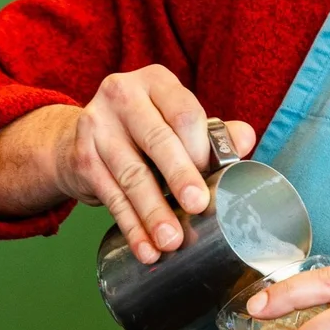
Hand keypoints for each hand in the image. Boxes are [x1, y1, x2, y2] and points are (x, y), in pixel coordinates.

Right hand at [54, 65, 254, 263]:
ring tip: (172, 240)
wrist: (82, 137)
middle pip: (158, 140)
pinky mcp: (83, 158)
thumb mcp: (177, 122)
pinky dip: (131, 227)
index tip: (214, 178)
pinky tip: (145, 248)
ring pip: (132, 175)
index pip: (184, 112)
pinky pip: (112, 198)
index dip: (201, 148)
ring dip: (153, 212)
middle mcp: (122, 95)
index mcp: (156, 82)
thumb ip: (213, 132)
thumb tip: (246, 139)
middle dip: (180, 177)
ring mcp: (97, 126)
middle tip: (198, 206)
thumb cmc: (145, 130)